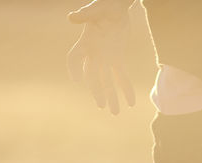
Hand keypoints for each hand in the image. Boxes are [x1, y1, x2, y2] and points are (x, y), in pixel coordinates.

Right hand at [66, 0, 136, 114]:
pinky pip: (121, 76)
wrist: (118, 6)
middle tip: (102, 106)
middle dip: (98, 91)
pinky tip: (131, 103)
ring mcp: (106, 57)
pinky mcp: (118, 58)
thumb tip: (71, 17)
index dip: (74, 70)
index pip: (74, 59)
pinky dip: (126, 89)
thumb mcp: (96, 10)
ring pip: (107, 81)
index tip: (78, 80)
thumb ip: (85, 15)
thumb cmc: (105, 5)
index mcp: (85, 43)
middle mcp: (94, 53)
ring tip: (115, 112)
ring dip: (111, 96)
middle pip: (93, 76)